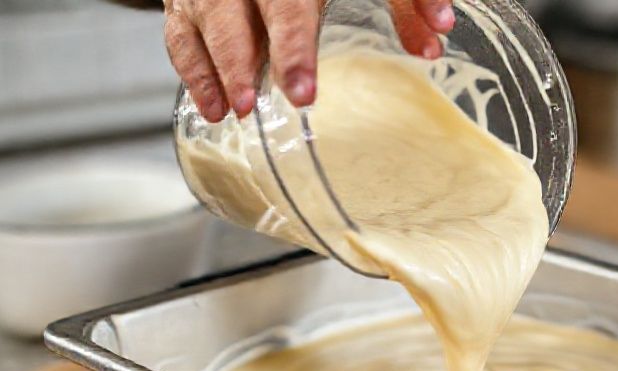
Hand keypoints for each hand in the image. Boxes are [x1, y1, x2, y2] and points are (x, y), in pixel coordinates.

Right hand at [163, 0, 455, 121]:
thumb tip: (435, 39)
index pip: (288, 5)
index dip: (293, 48)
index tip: (301, 91)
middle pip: (235, 14)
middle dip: (244, 62)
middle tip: (255, 107)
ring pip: (204, 23)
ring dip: (216, 69)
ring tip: (236, 112)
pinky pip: (182, 33)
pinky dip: (194, 70)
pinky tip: (212, 107)